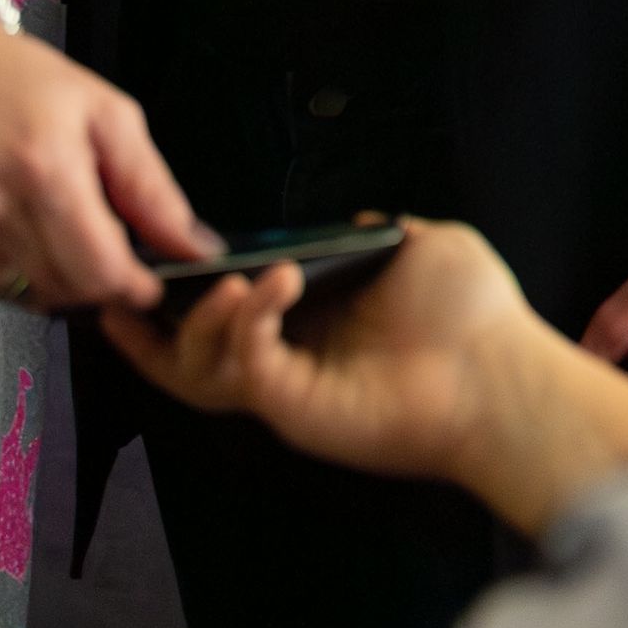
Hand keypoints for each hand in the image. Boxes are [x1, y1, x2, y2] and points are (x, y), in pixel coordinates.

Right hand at [0, 18, 215, 312]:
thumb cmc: (26, 86)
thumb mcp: (107, 115)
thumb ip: (152, 189)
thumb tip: (197, 250)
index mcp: (44, 167)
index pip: (101, 270)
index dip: (132, 287)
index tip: (144, 281)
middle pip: (68, 291)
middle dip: (97, 281)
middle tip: (98, 244)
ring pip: (31, 297)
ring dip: (53, 276)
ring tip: (46, 223)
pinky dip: (11, 273)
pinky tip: (9, 227)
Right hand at [105, 216, 627, 536]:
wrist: (505, 371)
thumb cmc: (475, 314)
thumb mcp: (425, 248)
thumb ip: (382, 230)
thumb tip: (359, 220)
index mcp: (313, 325)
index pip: (229, 315)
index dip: (188, 294)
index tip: (159, 259)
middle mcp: (292, 360)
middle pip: (190, 355)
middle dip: (148, 327)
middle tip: (123, 291)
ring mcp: (289, 389)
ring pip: (200, 369)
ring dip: (196, 321)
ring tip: (224, 282)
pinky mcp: (295, 407)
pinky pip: (245, 363)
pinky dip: (246, 321)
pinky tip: (271, 284)